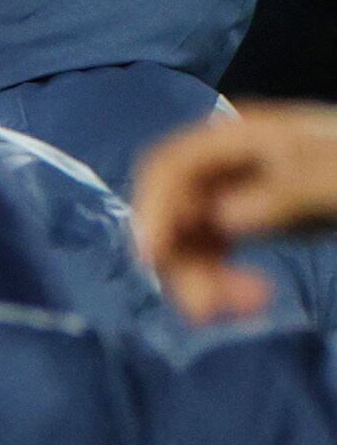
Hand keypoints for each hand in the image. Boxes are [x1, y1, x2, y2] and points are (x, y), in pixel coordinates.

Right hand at [134, 104, 336, 322]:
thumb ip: (292, 187)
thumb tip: (225, 217)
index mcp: (251, 135)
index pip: (172, 164)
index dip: (151, 208)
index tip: (155, 260)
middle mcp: (234, 163)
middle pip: (172, 210)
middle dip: (183, 261)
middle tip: (214, 310)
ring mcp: (242, 193)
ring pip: (188, 240)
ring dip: (202, 281)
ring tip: (250, 306)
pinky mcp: (255, 222)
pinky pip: (214, 255)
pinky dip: (222, 283)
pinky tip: (255, 298)